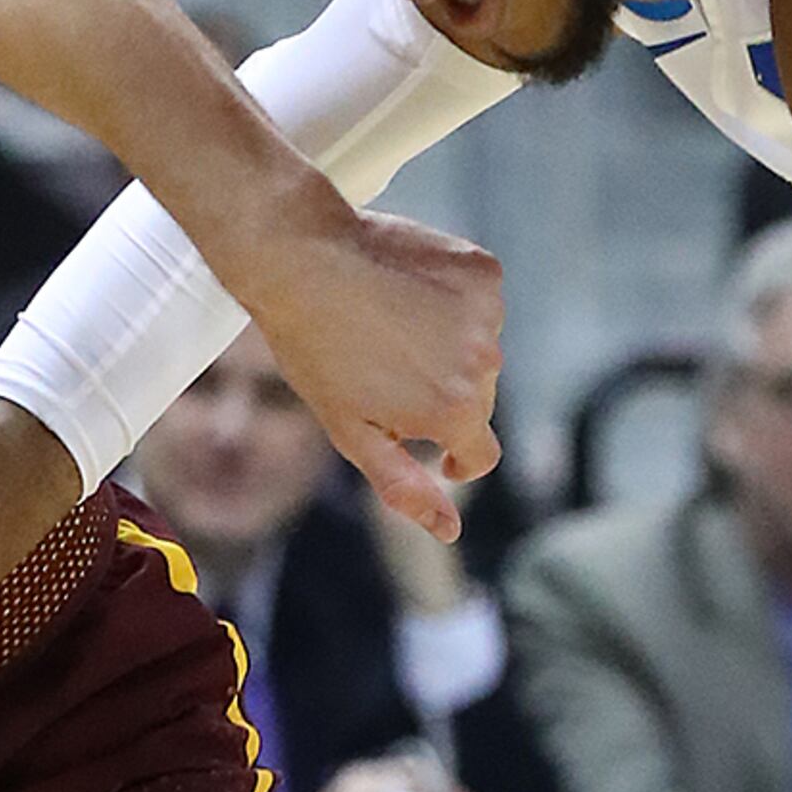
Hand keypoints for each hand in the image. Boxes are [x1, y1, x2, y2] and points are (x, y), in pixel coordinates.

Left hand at [226, 202, 502, 544]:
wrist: (303, 260)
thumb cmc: (316, 352)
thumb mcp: (353, 434)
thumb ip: (405, 485)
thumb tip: (450, 531)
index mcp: (455, 411)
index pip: (481, 452)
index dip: (457, 457)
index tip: (440, 452)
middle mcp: (484, 364)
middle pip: (479, 397)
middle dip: (442, 395)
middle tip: (386, 370)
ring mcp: (488, 313)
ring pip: (479, 346)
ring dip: (447, 344)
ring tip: (390, 324)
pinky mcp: (483, 272)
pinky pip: (480, 299)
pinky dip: (453, 300)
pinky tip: (406, 290)